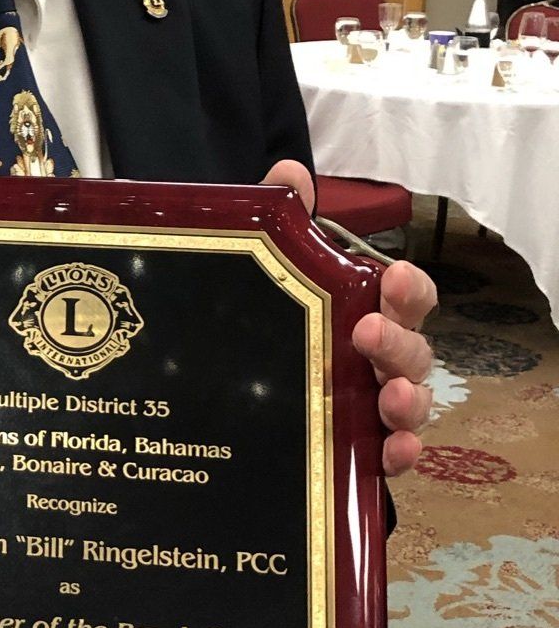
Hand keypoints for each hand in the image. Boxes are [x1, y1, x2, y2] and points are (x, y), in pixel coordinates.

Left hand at [262, 159, 435, 475]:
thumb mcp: (263, 266)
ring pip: (408, 403)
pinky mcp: (352, 449)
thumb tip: (289, 171)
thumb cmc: (265, 314)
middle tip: (369, 333)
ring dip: (409, 400)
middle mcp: (376, 357)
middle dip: (401, 342)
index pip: (406, 296)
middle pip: (413, 351)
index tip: (395, 278)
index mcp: (363, 309)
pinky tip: (391, 453)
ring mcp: (369, 406)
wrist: (213, 386)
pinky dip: (399, 455)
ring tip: (391, 397)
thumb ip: (280, 219)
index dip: (410, 288)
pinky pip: (387, 456)